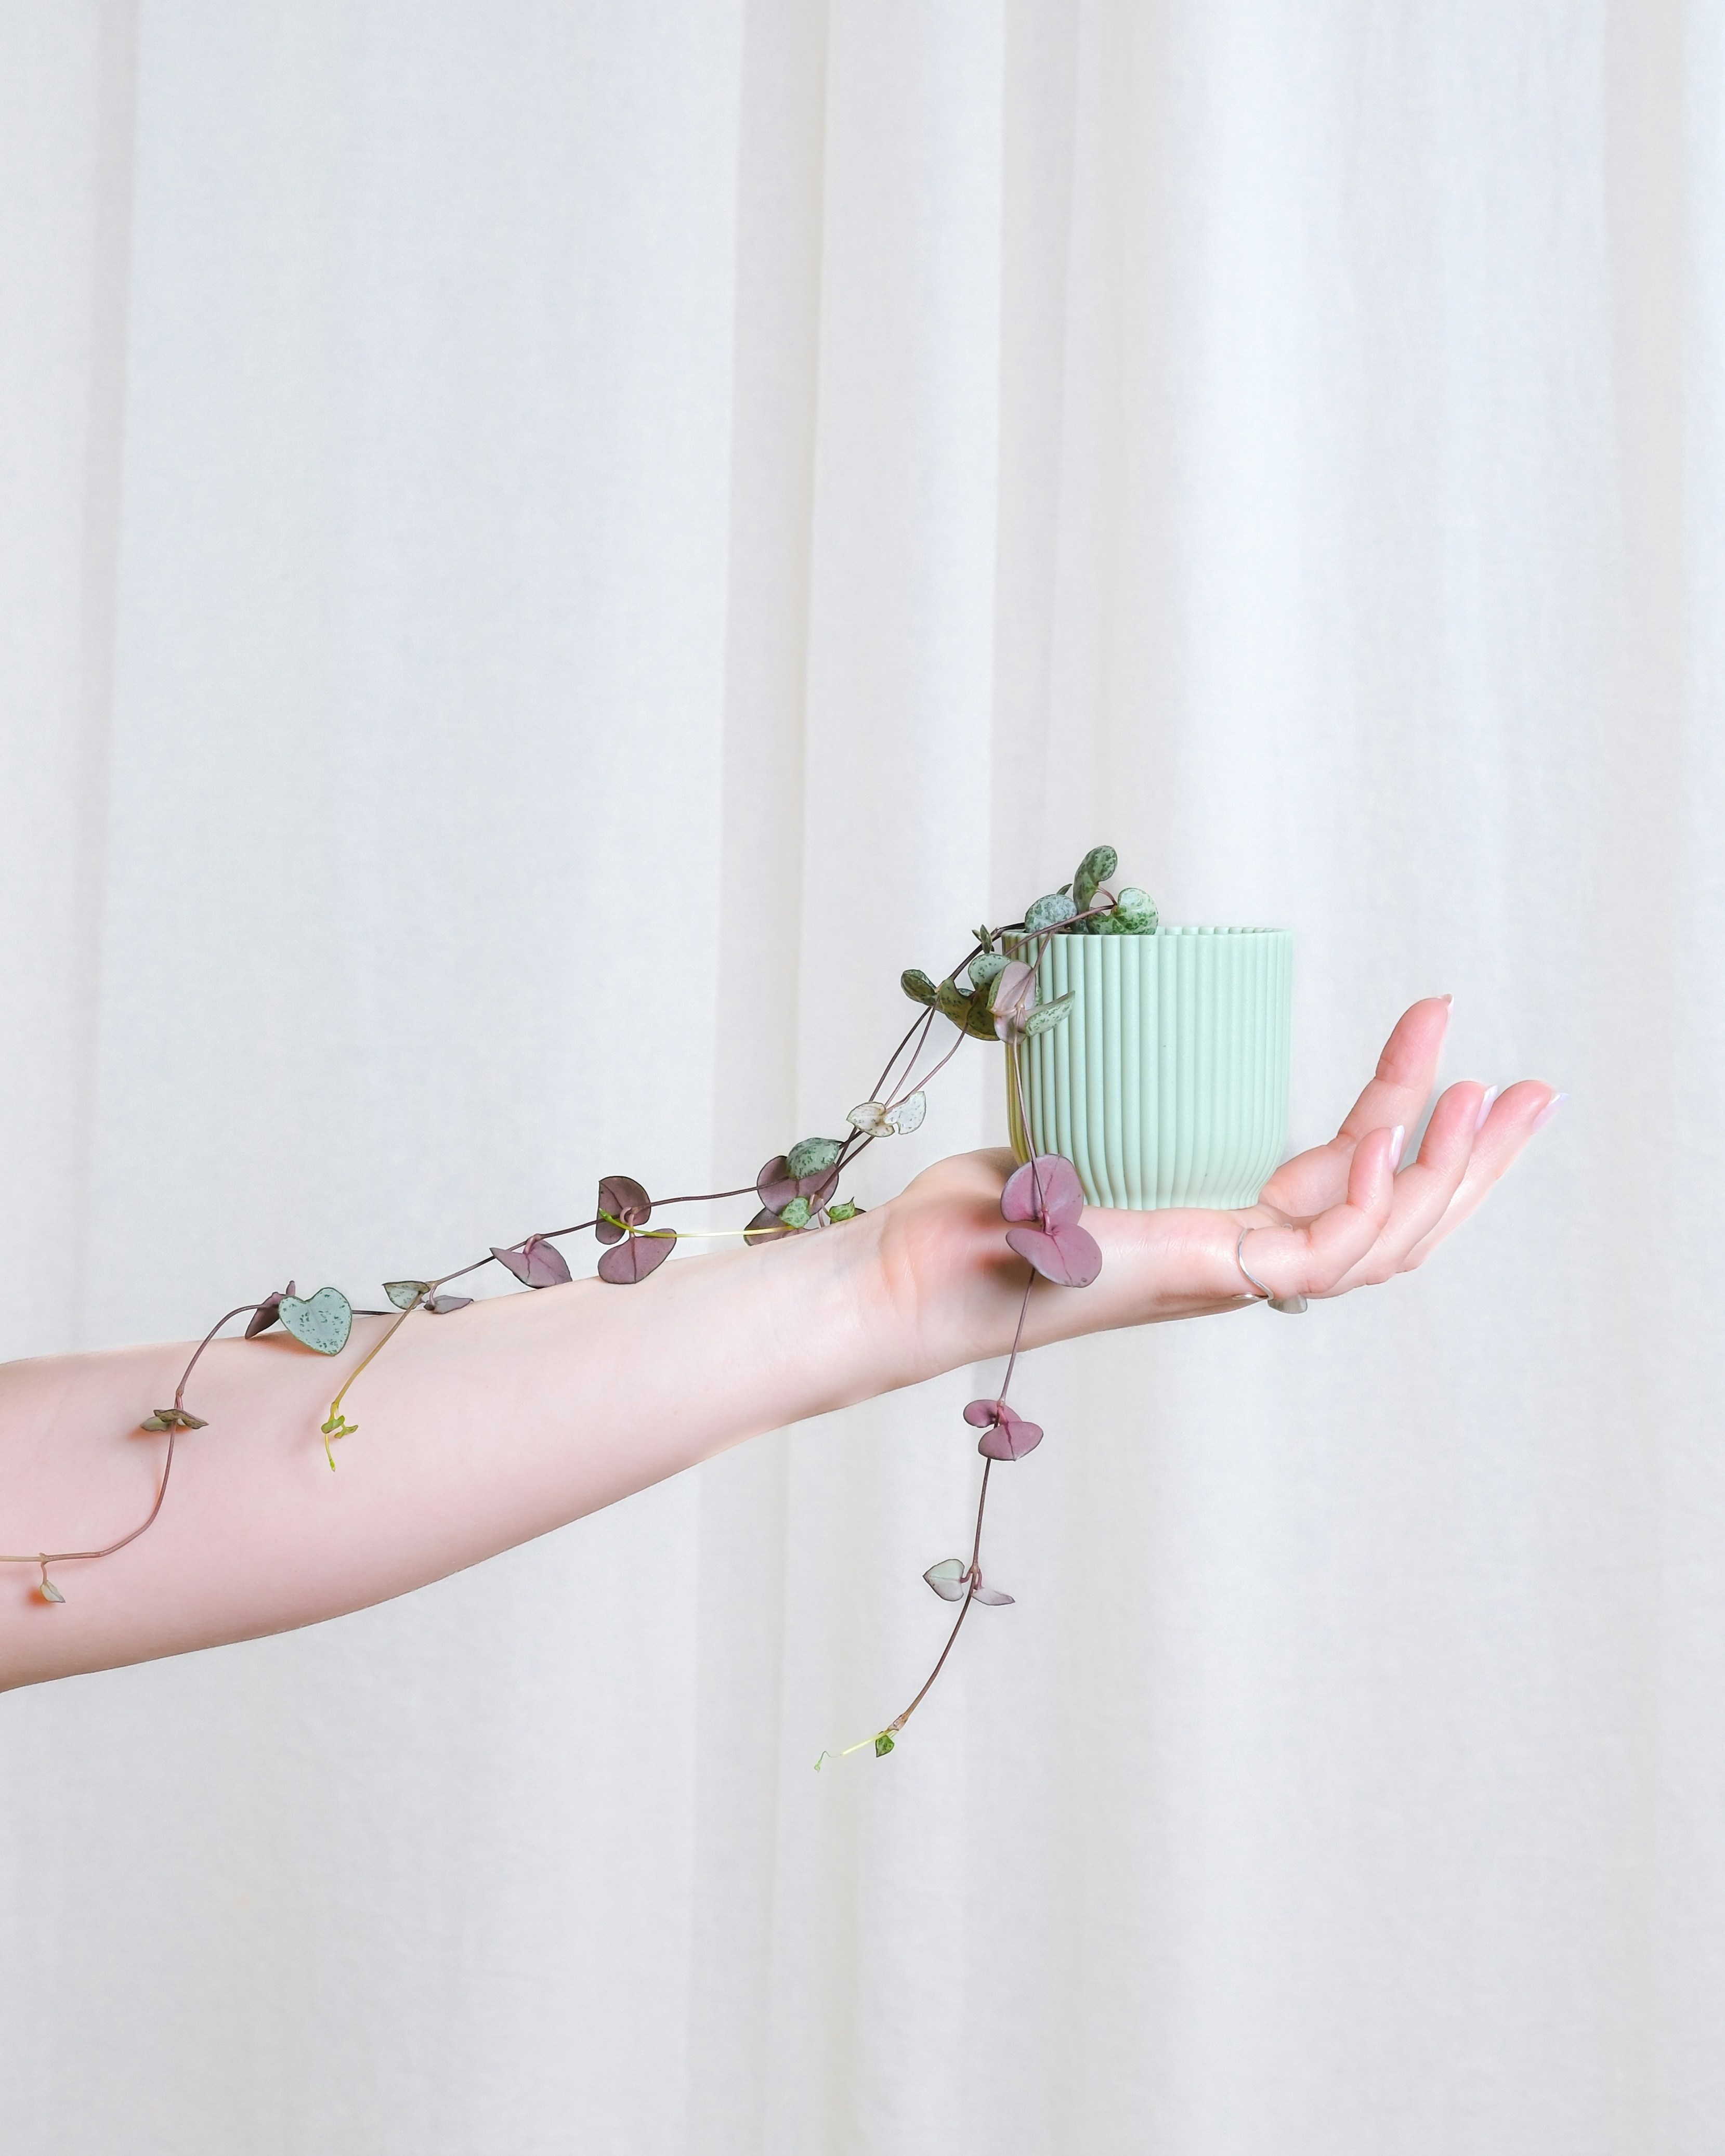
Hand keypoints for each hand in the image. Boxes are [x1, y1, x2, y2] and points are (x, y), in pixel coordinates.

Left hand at [877, 997, 1560, 1366]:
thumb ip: (1128, 1114)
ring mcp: (1227, 1276)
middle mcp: (1240, 1262)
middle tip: (1536, 1090)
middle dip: (1474, 1162)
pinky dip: (1364, 1198)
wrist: (916, 1271)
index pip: (1345, 1176)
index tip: (1434, 1018)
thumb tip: (1135, 1038)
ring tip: (1494, 1095)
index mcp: (1223, 1233)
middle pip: (1394, 1224)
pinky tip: (1391, 1135)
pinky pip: (1318, 1253)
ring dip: (1449, 1175)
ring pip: (1381, 1246)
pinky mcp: (1201, 1278)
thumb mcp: (1080, 1146)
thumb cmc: (976, 1217)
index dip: (1401, 1103)